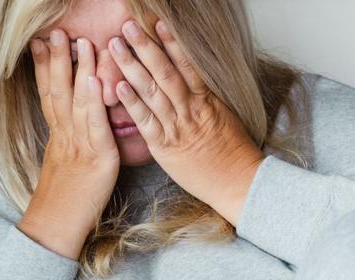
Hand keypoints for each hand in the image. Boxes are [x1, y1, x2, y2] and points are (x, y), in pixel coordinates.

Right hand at [17, 29, 120, 259]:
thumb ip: (70, 141)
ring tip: (79, 43)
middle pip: (58, 90)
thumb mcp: (66, 164)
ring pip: (76, 101)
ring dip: (78, 69)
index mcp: (59, 136)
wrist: (57, 226)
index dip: (44, 68)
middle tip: (54, 32)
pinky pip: (95, 124)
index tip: (40, 44)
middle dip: (56, 59)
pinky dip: (94, 100)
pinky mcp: (97, 157)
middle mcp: (65, 135)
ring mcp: (79, 144)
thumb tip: (73, 126)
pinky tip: (96, 80)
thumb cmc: (67, 200)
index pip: (49, 94)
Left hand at [107, 20, 264, 225]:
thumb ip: (206, 101)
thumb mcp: (224, 119)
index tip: (157, 23)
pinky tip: (118, 87)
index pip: (186, 65)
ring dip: (132, 67)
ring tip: (115, 47)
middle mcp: (190, 109)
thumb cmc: (234, 153)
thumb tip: (194, 84)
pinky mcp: (165, 147)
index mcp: (206, 101)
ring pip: (152, 92)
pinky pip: (146, 121)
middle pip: (165, 72)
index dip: (171, 42)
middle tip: (128, 26)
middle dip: (145, 47)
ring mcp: (176, 127)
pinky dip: (132, 103)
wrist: (238, 182)